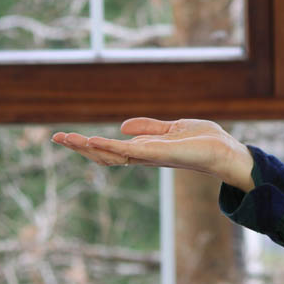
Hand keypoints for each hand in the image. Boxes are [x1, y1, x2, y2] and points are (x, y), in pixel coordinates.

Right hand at [52, 118, 254, 191]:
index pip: (110, 149)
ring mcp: (150, 157)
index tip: (66, 136)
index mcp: (145, 151)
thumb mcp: (172, 129)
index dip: (88, 144)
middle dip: (80, 148)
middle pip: (104, 154)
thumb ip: (148, 128)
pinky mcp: (160, 153)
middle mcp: (144, 157)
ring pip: (112, 154)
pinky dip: (110, 145)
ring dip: (88, 147)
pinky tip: (93, 139)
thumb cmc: (205, 142)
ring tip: (66, 138)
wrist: (227, 152)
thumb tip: (122, 127)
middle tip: (56, 137)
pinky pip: (130, 151)